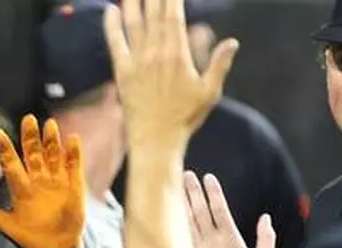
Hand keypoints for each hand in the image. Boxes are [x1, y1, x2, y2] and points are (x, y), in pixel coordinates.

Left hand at [0, 116, 84, 247]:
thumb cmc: (31, 238)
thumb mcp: (9, 227)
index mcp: (21, 188)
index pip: (11, 164)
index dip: (5, 150)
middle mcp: (38, 181)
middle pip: (33, 154)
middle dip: (30, 138)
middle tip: (27, 119)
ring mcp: (56, 182)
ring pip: (52, 156)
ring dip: (51, 141)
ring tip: (49, 124)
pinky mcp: (73, 186)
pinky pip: (73, 166)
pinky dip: (73, 153)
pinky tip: (71, 138)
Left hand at [103, 0, 238, 147]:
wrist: (155, 139)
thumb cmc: (185, 117)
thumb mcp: (210, 92)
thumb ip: (219, 64)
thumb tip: (231, 41)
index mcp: (178, 54)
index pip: (174, 16)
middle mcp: (155, 53)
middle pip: (154, 14)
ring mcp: (137, 62)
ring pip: (133, 23)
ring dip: (132, 2)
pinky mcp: (122, 72)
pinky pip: (115, 44)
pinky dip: (111, 26)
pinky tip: (110, 9)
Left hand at [183, 172, 275, 247]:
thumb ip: (266, 239)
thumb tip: (265, 218)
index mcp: (230, 242)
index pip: (220, 211)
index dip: (213, 193)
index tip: (208, 178)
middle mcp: (211, 245)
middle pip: (200, 212)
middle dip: (193, 192)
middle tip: (187, 174)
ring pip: (188, 222)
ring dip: (183, 203)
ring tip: (178, 186)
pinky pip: (183, 235)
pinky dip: (179, 220)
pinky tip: (175, 210)